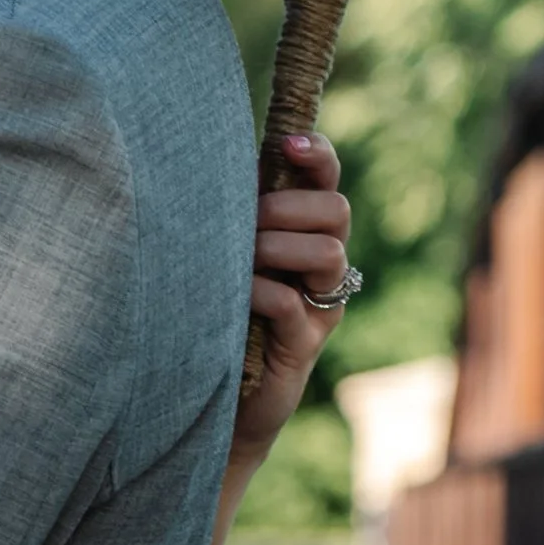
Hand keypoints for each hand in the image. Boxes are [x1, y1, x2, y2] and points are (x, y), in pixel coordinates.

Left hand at [232, 131, 353, 460]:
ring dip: (277, 247)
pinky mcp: (302, 346)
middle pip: (337, 213)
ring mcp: (319, 308)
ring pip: (329, 256)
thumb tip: (206, 158)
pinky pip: (291, 304)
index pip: (328, 182)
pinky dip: (259, 291)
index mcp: (306, 236)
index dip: (318, 156)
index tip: (289, 144)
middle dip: (289, 208)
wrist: (217, 401)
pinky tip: (235, 295)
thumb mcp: (224, 256)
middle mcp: (324, 269)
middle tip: (249, 222)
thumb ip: (231, 214)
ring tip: (242, 260)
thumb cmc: (213, 315)